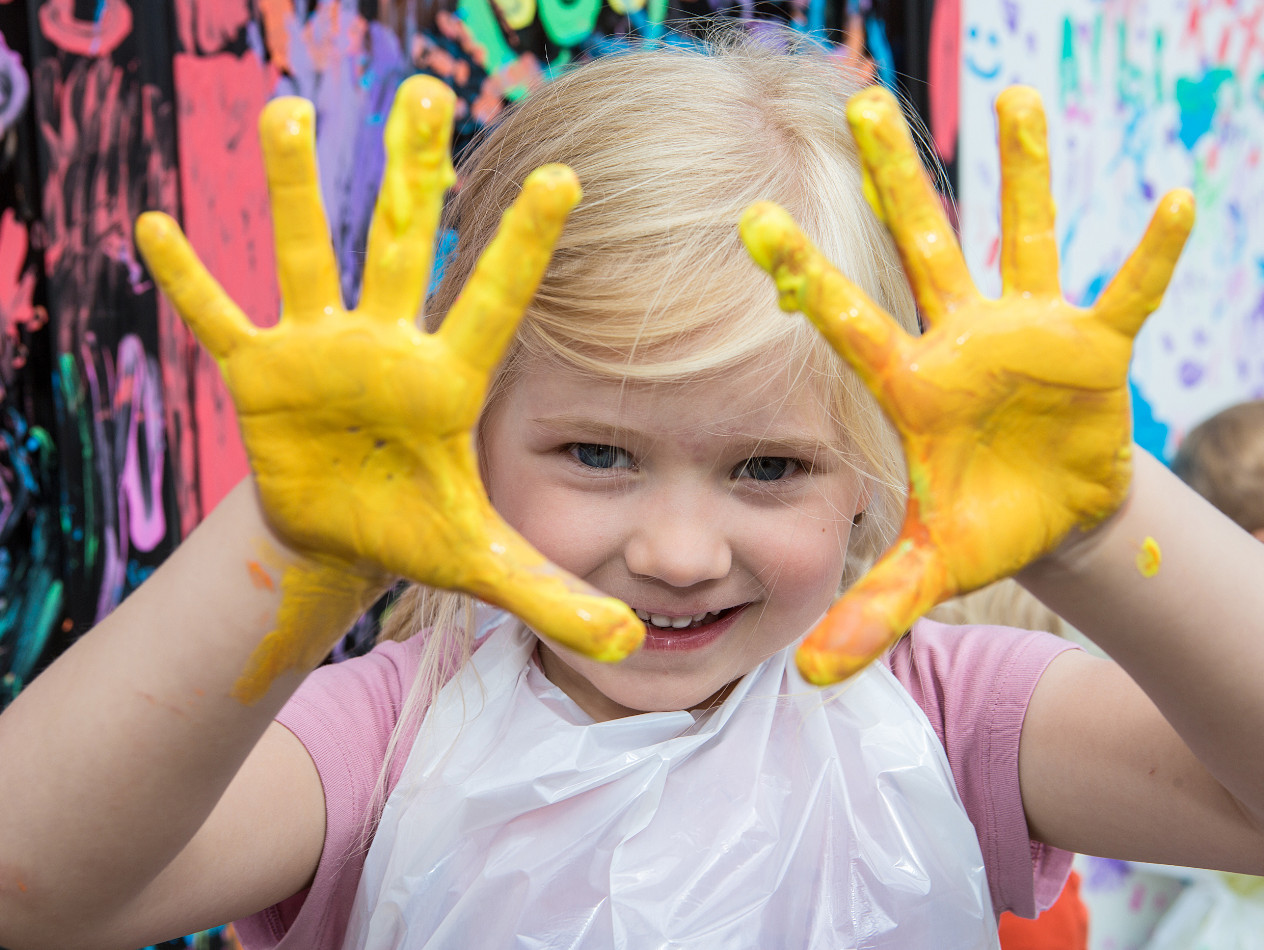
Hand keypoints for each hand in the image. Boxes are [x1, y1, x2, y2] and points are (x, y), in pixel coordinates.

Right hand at [136, 76, 643, 701]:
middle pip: (400, 247)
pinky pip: (220, 319)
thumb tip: (627, 647)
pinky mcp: (260, 373)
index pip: (493, 304)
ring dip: (291, 189)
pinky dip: (192, 283)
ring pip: (306, 256)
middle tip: (425, 92)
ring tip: (285, 110)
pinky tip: (156, 229)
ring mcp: (320, 350)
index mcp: (447, 380)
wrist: (343, 531)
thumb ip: (551, 598)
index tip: (564, 179)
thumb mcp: (481, 566)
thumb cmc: (418, 531)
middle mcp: (387, 346)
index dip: (522, 248)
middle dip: (410, 175)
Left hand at [741, 85, 1193, 684]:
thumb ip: (877, 611)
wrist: (1054, 515)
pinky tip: (1177, 203)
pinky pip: (1125, 292)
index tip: (753, 222)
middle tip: (861, 100)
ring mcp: (1028, 333)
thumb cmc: (983, 526)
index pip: (849, 324)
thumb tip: (814, 678)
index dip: (807, 277)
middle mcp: (961, 342)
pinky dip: (1150, 257)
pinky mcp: (1094, 345)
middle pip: (921, 247)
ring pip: (1020, 238)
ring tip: (1019, 97)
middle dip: (895, 180)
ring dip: (1021, 173)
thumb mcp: (933, 568)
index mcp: (911, 387)